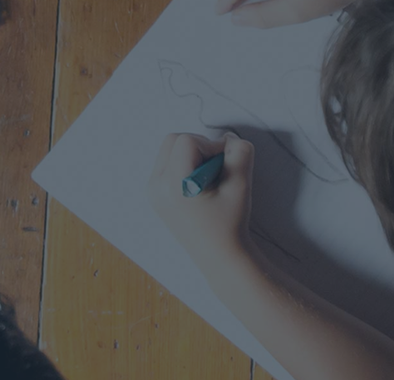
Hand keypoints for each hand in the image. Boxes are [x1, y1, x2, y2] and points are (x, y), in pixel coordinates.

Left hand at [148, 132, 255, 266]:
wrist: (219, 256)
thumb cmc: (231, 222)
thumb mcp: (241, 184)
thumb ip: (239, 153)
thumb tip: (228, 138)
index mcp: (173, 185)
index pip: (187, 141)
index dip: (211, 145)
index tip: (224, 165)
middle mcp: (156, 187)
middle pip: (173, 140)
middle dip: (198, 146)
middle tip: (216, 169)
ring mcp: (152, 191)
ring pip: (169, 150)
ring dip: (191, 154)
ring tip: (208, 178)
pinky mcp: (156, 195)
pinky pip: (167, 164)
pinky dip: (184, 164)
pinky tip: (199, 185)